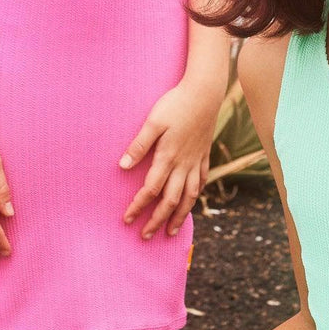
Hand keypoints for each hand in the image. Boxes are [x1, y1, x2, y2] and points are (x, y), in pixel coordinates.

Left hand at [118, 76, 222, 238]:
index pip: (151, 190)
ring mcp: (196, 161)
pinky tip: (190, 202)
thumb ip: (139, 144)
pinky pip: (201, 182)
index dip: (138, 206)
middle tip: (145, 236)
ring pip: (189, 196)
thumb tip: (123, 166)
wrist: (205, 93)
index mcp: (168, 157)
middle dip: (157, 220)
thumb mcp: (153, 121)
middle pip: (170, 201)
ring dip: (179, 216)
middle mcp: (183, 164)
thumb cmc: (175, 104)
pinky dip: (195, 196)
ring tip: (171, 231)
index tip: (127, 219)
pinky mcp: (204, 155)